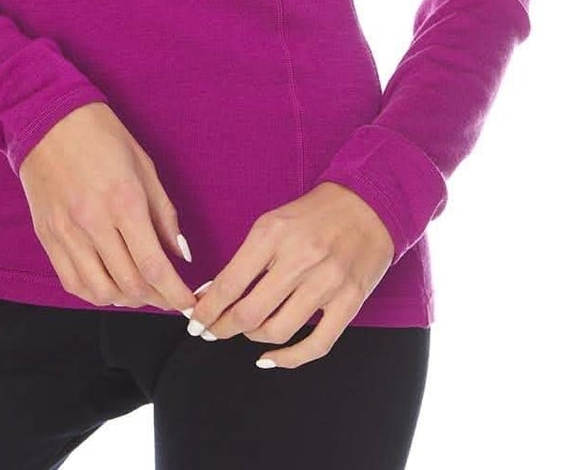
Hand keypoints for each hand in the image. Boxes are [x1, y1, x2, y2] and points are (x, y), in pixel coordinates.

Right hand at [18, 102, 199, 315]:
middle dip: (156, 299)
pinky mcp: (47, 237)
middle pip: (130, 284)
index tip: (188, 304)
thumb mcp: (144, 165)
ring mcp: (66, 233)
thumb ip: (164, 214)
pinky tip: (110, 285)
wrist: (47, 118)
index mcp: (123, 200)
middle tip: (169, 297)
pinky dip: (96, 293)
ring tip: (140, 291)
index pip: (153, 265)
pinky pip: (73, 282)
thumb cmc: (101, 135)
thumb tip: (180, 255)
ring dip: (126, 300)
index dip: (174, 292)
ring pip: (101, 291)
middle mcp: (93, 222)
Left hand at [183, 182, 393, 367]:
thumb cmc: (314, 214)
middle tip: (211, 332)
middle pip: (249, 313)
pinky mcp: (349, 301)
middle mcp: (299, 259)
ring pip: (278, 331)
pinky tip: (270, 358)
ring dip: (252, 338)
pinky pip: (316, 344)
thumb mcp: (273, 222)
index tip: (194, 322)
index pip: (229, 284)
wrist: (368, 204)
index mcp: (272, 234)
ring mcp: (326, 282)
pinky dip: (289, 359)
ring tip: (246, 332)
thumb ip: (246, 258)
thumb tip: (213, 293)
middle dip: (221, 328)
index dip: (206, 310)